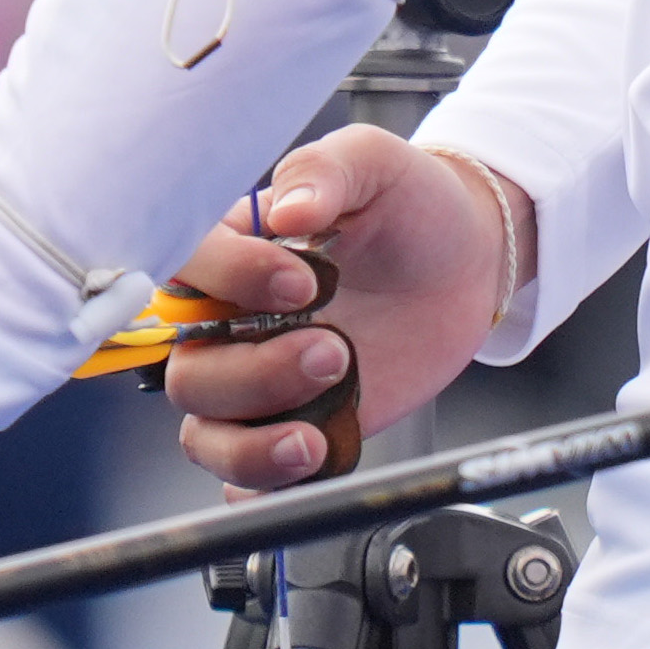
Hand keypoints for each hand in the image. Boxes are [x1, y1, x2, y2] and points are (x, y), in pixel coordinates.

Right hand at [163, 128, 514, 490]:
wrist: (464, 261)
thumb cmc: (408, 204)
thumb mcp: (374, 163)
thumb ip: (325, 172)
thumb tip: (288, 210)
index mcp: (231, 252)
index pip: (184, 271)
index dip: (230, 281)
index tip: (302, 283)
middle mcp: (229, 323)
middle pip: (190, 371)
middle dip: (254, 373)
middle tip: (333, 350)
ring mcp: (258, 382)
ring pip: (206, 433)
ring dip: (253, 444)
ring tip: (314, 435)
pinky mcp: (295, 426)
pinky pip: (250, 478)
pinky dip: (264, 484)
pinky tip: (307, 463)